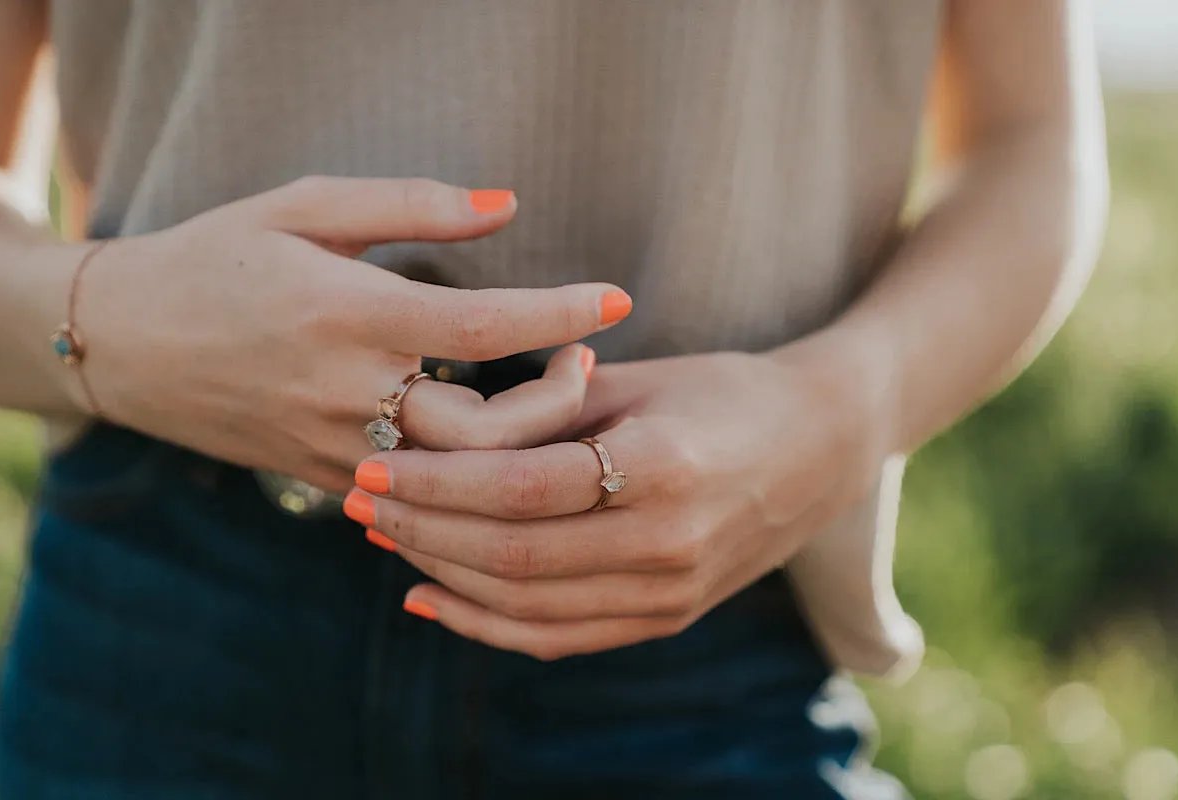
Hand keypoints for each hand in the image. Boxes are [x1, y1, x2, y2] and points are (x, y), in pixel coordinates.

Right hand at [70, 178, 631, 490]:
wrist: (122, 342)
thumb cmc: (218, 258)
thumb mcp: (305, 207)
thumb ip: (413, 206)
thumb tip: (508, 206)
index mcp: (348, 314)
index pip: (482, 326)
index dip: (560, 314)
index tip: (617, 298)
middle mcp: (347, 392)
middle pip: (488, 432)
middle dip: (559, 402)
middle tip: (584, 356)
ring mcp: (335, 447)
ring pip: (461, 478)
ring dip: (525, 447)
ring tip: (554, 390)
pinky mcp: (325, 479)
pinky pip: (420, 495)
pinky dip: (474, 475)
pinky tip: (505, 442)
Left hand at [345, 344, 886, 659]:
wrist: (820, 446)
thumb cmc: (724, 391)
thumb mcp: (636, 381)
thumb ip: (543, 415)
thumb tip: (440, 440)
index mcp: (663, 466)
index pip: (520, 490)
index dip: (435, 484)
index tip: (373, 465)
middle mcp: (669, 543)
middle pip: (513, 556)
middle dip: (421, 530)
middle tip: (357, 501)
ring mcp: (671, 593)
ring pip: (527, 608)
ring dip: (443, 576)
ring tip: (384, 539)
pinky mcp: (666, 617)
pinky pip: (559, 638)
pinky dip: (487, 626)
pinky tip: (433, 598)